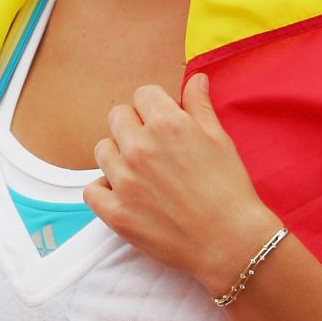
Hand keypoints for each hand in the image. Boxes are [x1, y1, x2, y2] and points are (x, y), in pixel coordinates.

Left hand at [85, 74, 278, 290]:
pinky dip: (104, 190)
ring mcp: (124, 181)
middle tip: (154, 149)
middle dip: (134, 126)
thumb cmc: (230, 190)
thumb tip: (195, 79)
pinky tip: (124, 195)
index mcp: (167, 124)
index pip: (143, 94)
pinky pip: (91, 190)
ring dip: (118, 156)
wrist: (230, 241)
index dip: (155, 107)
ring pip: (102, 150)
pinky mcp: (115, 212)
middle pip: (118, 117)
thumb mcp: (220, 140)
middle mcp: (139, 147)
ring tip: (140, 172)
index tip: (163, 122)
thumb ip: (200, 107)